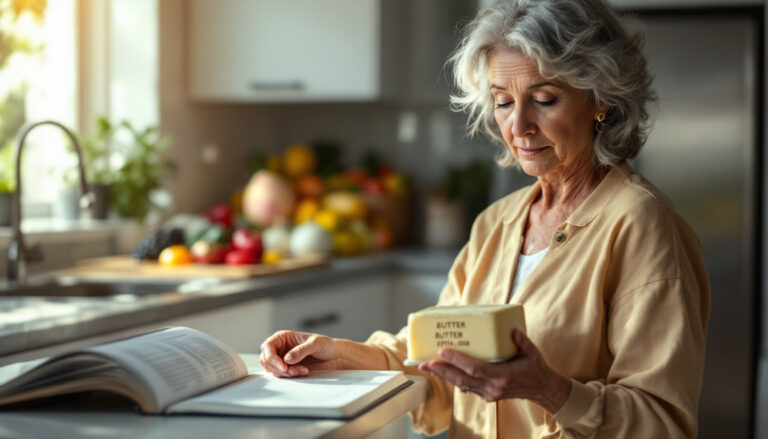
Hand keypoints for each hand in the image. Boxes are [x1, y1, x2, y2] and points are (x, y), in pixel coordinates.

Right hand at [259, 330, 338, 377]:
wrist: (334, 356)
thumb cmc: (326, 345)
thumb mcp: (315, 343)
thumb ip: (301, 350)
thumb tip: (287, 358)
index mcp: (284, 337)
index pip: (267, 346)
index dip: (271, 358)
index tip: (283, 366)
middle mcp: (281, 348)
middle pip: (266, 360)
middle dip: (279, 368)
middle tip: (294, 371)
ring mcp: (283, 359)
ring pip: (273, 370)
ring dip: (286, 373)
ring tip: (302, 370)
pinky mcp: (288, 369)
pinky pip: (282, 376)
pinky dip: (291, 376)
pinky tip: (303, 371)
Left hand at [417, 329, 571, 413]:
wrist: (542, 389)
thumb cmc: (535, 368)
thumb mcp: (532, 352)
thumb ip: (522, 341)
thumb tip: (513, 330)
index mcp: (503, 376)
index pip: (475, 369)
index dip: (457, 360)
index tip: (443, 351)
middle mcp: (494, 387)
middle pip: (462, 379)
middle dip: (442, 370)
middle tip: (425, 362)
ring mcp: (490, 393)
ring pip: (462, 384)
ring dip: (444, 376)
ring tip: (427, 367)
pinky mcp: (487, 396)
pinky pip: (467, 387)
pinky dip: (454, 379)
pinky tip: (442, 372)